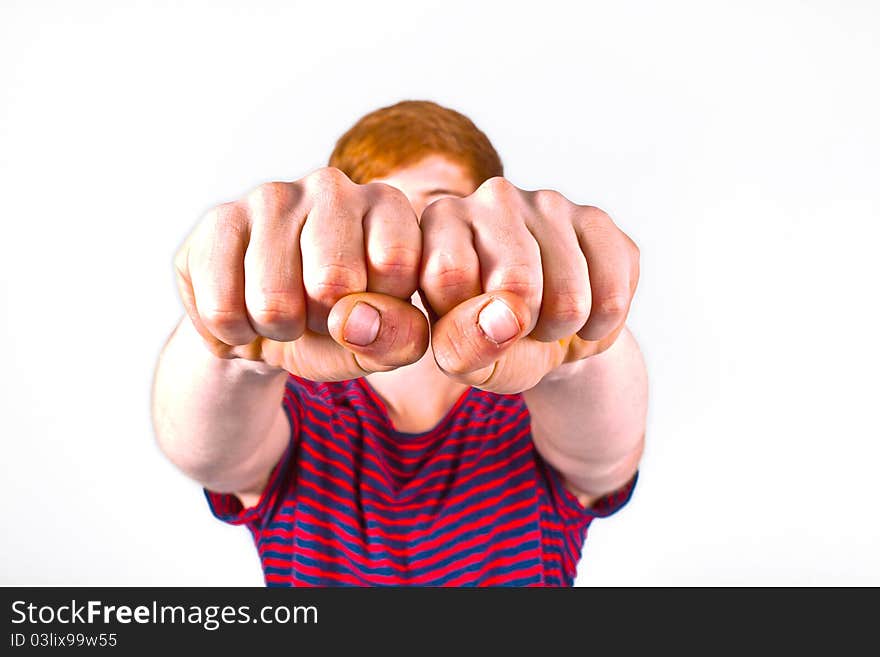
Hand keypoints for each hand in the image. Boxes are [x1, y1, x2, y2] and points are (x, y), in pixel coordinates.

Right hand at [174, 167, 428, 379]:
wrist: (262, 328)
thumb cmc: (338, 327)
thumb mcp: (383, 343)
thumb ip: (400, 338)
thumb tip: (357, 319)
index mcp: (387, 205)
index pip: (397, 262)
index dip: (378, 310)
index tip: (367, 307)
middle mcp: (333, 186)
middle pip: (333, 280)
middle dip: (323, 322)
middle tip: (318, 314)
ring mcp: (272, 196)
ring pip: (274, 301)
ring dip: (278, 330)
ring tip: (283, 313)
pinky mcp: (219, 219)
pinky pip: (223, 307)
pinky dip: (236, 331)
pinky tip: (244, 310)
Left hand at [420, 177, 638, 393]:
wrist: (547, 334)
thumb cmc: (488, 339)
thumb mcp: (461, 357)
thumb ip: (462, 345)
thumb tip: (504, 318)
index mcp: (441, 219)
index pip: (449, 272)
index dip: (468, 320)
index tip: (472, 324)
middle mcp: (493, 196)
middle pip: (516, 280)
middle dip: (522, 327)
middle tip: (516, 326)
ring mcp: (549, 202)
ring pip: (569, 296)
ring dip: (561, 330)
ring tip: (546, 320)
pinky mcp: (597, 219)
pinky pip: (612, 293)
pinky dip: (600, 324)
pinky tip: (583, 311)